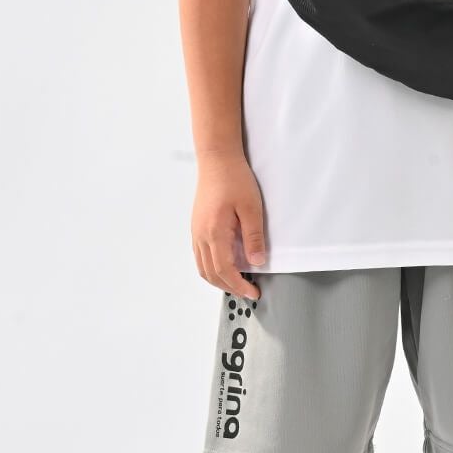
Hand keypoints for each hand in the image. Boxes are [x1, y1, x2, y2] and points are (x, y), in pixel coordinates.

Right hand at [191, 151, 266, 300]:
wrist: (217, 160)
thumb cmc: (234, 179)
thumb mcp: (252, 208)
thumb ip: (254, 237)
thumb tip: (257, 262)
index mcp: (215, 232)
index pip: (225, 270)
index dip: (239, 285)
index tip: (253, 292)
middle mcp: (201, 235)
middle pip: (211, 273)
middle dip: (229, 287)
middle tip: (248, 292)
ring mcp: (196, 231)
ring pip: (202, 267)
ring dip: (218, 280)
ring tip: (237, 283)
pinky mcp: (196, 226)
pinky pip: (200, 256)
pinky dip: (211, 268)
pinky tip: (225, 265)